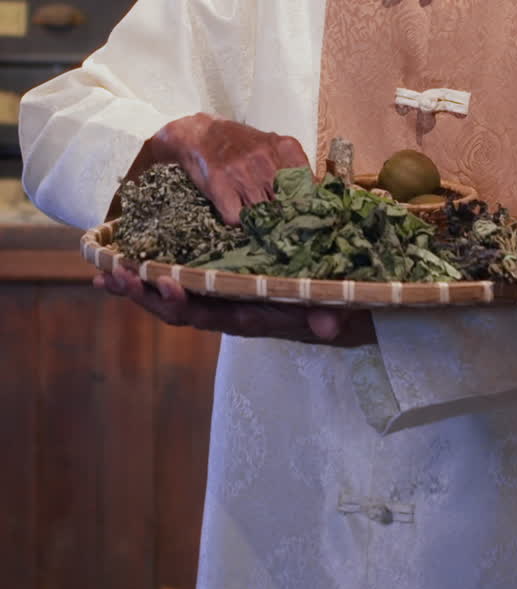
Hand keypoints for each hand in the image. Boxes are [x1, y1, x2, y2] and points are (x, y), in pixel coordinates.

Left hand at [94, 265, 375, 346]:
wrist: (338, 308)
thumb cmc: (333, 306)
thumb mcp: (336, 309)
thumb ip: (330, 315)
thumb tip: (328, 324)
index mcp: (249, 317)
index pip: (210, 315)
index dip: (184, 302)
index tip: (163, 280)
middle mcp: (228, 312)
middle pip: (179, 310)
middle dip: (146, 295)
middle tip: (117, 275)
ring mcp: (219, 301)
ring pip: (172, 299)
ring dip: (139, 287)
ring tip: (108, 272)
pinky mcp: (217, 287)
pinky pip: (178, 284)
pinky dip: (150, 276)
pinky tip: (123, 264)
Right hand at [126, 112, 308, 223]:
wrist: (199, 133)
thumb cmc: (239, 143)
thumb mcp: (272, 145)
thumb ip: (294, 166)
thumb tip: (317, 194)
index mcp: (284, 148)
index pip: (308, 185)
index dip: (308, 207)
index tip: (308, 220)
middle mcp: (266, 160)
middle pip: (286, 204)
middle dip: (286, 220)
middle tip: (282, 228)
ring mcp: (242, 174)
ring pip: (262, 214)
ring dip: (261, 223)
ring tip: (257, 220)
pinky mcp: (221, 186)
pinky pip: (236, 218)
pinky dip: (237, 221)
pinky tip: (235, 210)